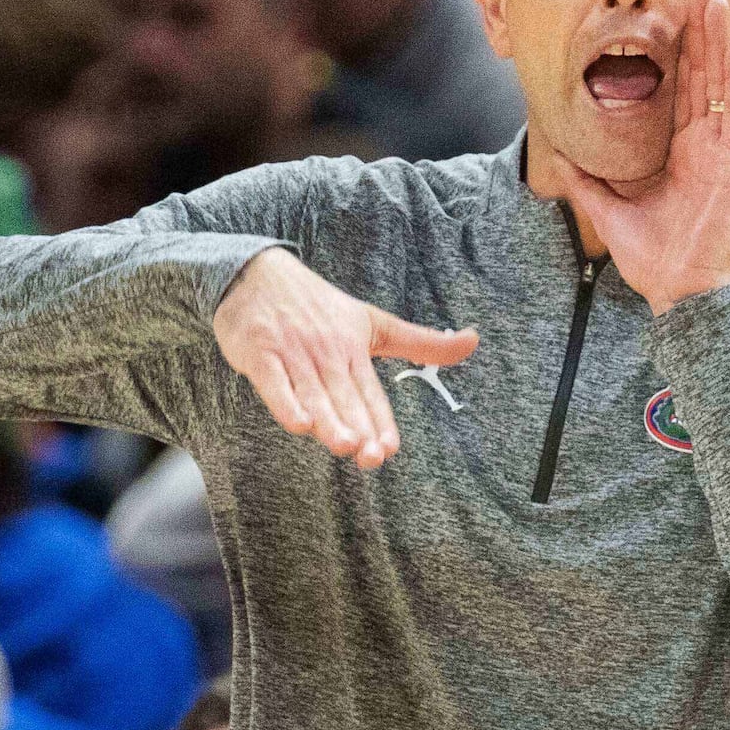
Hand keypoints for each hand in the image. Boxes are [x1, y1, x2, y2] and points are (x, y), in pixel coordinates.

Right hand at [213, 247, 478, 467]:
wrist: (255, 273)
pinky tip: (298, 423)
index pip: (370, 393)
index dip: (380, 421)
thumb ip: (420, 341)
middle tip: (370, 456)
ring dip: (328, 419)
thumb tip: (474, 340)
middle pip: (344, 396)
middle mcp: (326, 353)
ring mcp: (292, 353)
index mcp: (354, 349)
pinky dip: (284, 401)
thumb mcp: (373, 321)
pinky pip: (273, 382)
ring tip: (344, 445)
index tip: (390, 448)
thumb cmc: (317, 306)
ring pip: (312, 393)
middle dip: (358, 427)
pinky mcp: (259, 353)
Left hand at [568, 0, 729, 309]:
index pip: (683, 90)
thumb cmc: (651, 259)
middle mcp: (706, 145)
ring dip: (719, 42)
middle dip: (701, 33)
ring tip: (716, 0)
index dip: (680, 52)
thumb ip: (587, 182)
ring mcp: (724, 153)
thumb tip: (560, 158)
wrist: (677, 292)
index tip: (673, 15)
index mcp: (682, 152)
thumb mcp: (608, 209)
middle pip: (705, 76)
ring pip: (723, 84)